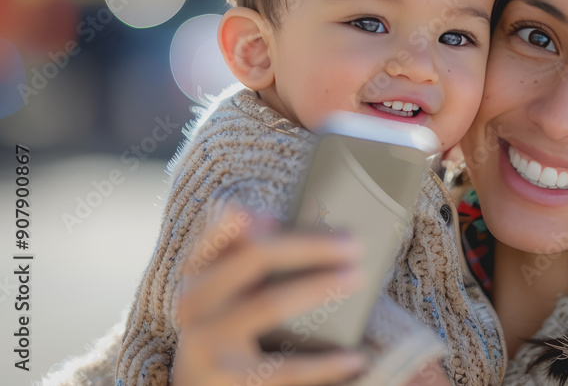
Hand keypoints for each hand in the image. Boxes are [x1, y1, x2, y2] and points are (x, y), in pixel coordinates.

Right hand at [172, 205, 370, 385]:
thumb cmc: (225, 326)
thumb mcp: (224, 289)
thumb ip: (245, 253)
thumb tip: (273, 218)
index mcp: (197, 273)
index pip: (216, 234)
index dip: (241, 219)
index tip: (278, 213)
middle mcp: (195, 303)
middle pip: (254, 258)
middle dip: (309, 247)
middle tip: (353, 245)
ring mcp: (210, 343)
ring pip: (270, 303)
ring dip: (320, 286)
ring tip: (357, 278)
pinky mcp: (232, 382)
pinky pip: (287, 369)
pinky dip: (326, 363)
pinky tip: (355, 357)